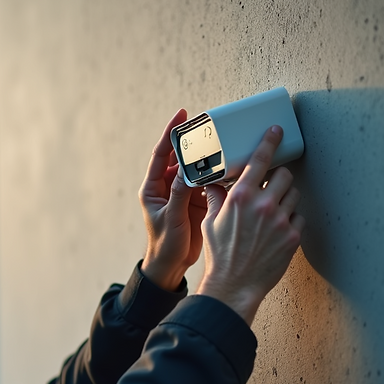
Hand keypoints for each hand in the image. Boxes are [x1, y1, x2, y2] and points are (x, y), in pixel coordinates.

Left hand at [139, 109, 208, 290]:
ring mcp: (182, 193)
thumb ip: (179, 193)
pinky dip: (217, 174)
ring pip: (196, 168)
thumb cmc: (164, 245)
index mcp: (153, 188)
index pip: (161, 154)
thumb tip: (186, 169)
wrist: (172, 266)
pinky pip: (208, 182)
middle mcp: (167, 186)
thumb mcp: (171, 218)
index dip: (170, 134)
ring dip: (207, 156)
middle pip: (180, 157)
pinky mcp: (196, 201)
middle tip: (207, 124)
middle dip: (192, 140)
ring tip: (222, 141)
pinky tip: (229, 166)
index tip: (181, 116)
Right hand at [197, 126, 305, 323]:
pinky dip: (290, 220)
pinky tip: (277, 231)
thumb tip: (213, 184)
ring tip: (271, 212)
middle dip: (278, 178)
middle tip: (271, 187)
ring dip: (284, 199)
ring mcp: (280, 220)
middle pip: (284, 175)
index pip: (260, 159)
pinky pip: (298, 217)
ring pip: (293, 195)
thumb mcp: (211, 222)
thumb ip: (216, 198)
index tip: (277, 131)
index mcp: (240, 197)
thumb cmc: (220, 255)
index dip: (270, 141)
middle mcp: (262, 205)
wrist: (233, 285)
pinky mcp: (292, 236)